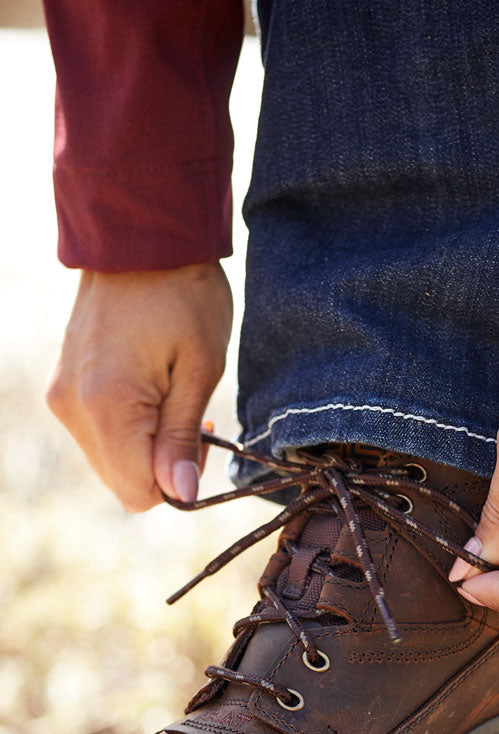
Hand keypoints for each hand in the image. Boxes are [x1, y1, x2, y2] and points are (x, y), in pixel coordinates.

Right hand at [46, 262, 232, 511]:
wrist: (138, 235)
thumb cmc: (183, 295)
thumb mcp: (201, 368)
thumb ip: (183, 436)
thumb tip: (181, 496)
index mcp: (107, 407)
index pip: (139, 492)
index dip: (177, 482)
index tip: (200, 439)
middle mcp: (72, 408)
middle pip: (121, 482)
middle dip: (160, 466)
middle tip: (191, 420)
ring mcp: (61, 397)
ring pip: (108, 460)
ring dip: (144, 446)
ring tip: (170, 397)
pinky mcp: (61, 386)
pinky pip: (96, 434)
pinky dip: (126, 428)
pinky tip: (149, 391)